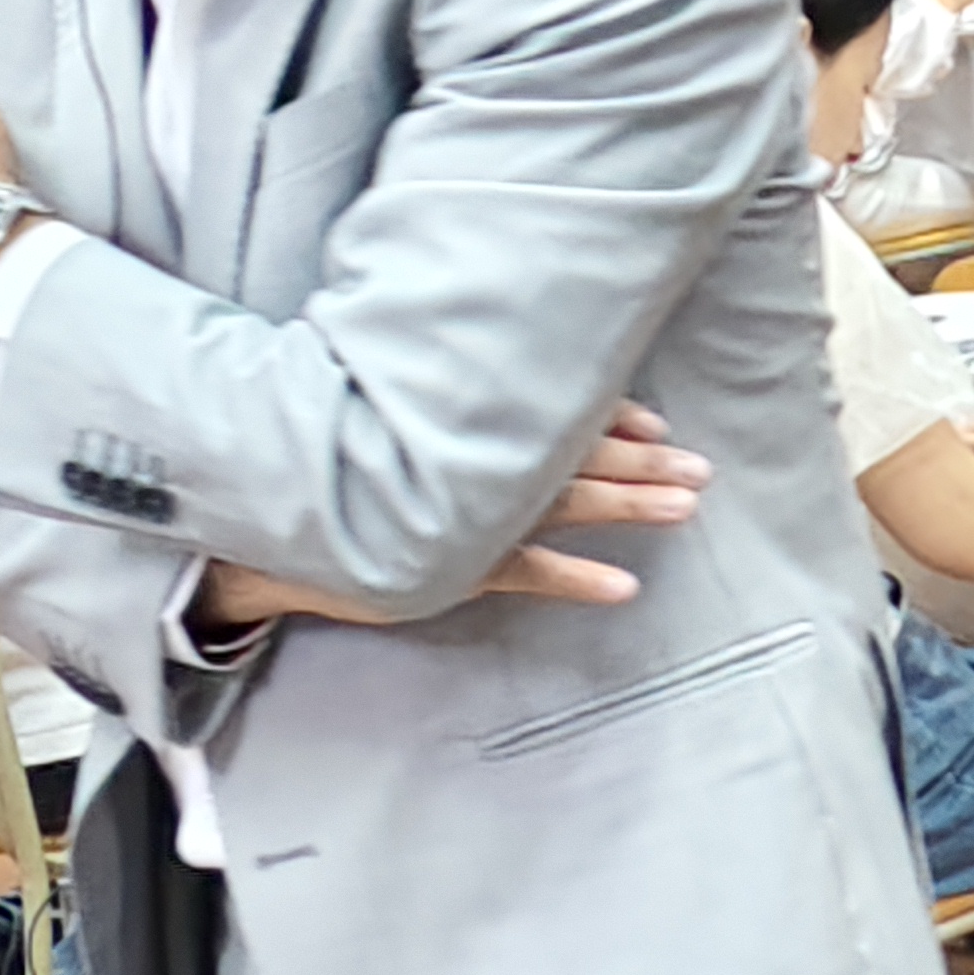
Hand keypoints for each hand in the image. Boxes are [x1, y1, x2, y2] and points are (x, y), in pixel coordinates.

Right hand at [195, 404, 714, 626]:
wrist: (269, 522)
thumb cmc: (332, 462)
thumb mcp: (389, 421)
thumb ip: (441, 405)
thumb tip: (499, 387)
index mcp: (462, 422)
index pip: (552, 412)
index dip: (611, 419)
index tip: (657, 426)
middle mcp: (474, 462)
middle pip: (577, 459)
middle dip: (646, 465)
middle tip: (703, 469)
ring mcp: (466, 514)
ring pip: (566, 504)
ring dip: (631, 507)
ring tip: (688, 509)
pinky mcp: (450, 563)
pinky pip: (523, 571)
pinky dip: (574, 578)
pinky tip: (624, 587)